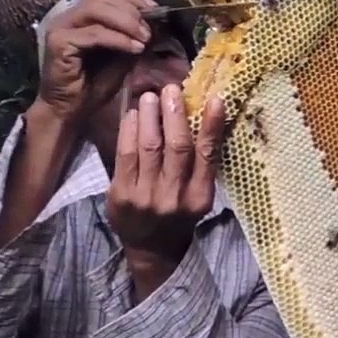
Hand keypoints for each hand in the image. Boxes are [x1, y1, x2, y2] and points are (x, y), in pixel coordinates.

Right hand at [36, 0, 157, 122]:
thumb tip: (155, 24)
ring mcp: (60, 27)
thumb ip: (132, 38)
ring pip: (96, 9)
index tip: (157, 10)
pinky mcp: (58, 43)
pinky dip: (117, 39)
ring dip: (126, 22)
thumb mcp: (122, 57)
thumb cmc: (94, 84)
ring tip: (145, 37)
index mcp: (81, 16)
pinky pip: (93, 33)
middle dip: (131, 11)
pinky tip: (135, 48)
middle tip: (150, 29)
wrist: (71, 110)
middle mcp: (68, 17)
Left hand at [107, 84, 226, 261]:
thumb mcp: (198, 194)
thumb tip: (201, 116)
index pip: (208, 155)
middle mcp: (174, 197)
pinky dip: (130, 130)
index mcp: (200, 196)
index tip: (215, 99)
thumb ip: (200, 163)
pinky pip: (125, 155)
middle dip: (174, 113)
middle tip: (171, 89)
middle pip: (177, 146)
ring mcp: (146, 196)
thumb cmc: (179, 213)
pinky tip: (133, 115)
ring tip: (150, 97)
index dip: (212, 126)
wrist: (151, 248)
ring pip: (150, 146)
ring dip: (150, 115)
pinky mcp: (121, 194)